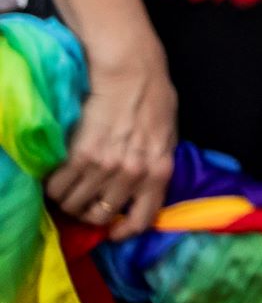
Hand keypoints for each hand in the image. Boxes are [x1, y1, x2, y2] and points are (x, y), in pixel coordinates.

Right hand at [46, 35, 175, 237]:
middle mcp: (133, 175)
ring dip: (67, 200)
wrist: (130, 70)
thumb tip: (144, 185)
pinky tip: (56, 176)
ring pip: (75, 204)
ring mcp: (106, 168)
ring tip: (67, 188)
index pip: (143, 218)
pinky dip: (53, 186)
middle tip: (82, 201)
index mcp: (160, 171)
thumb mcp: (167, 133)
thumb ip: (156, 162)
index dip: (124, 231)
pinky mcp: (79, 157)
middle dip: (88, 212)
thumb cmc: (152, 96)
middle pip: (100, 214)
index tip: (113, 232)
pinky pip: (58, 187)